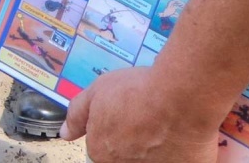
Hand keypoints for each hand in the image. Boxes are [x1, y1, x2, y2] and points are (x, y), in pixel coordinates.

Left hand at [61, 66, 221, 161]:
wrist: (180, 98)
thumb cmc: (136, 92)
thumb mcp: (97, 92)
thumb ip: (77, 115)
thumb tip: (64, 133)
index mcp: (102, 153)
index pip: (102, 150)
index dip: (115, 132)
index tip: (127, 120)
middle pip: (126, 156)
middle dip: (134, 142)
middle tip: (147, 121)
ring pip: (151, 159)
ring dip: (156, 148)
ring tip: (166, 125)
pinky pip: (178, 159)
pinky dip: (179, 152)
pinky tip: (183, 135)